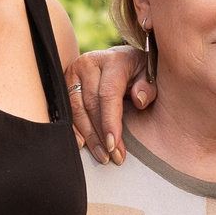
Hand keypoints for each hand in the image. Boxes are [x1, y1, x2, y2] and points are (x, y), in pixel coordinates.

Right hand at [71, 45, 150, 163]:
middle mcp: (89, 63)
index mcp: (112, 61)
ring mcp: (74, 72)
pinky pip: (67, 110)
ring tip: (102, 156)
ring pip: (76, 110)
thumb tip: (139, 100)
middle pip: (90, 105)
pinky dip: (74, 129)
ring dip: (88, 136)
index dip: (110, 122)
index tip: (114, 145)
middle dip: (101, 135)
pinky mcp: (65, 81)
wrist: (123, 57)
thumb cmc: (139, 70)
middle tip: (113, 157)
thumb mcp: (149, 75)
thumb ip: (148, 87)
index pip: (108, 95)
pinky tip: (82, 145)